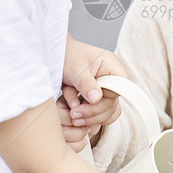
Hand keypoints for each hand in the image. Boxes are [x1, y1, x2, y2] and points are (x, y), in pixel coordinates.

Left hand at [58, 34, 126, 151]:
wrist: (55, 55)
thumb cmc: (67, 55)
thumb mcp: (76, 68)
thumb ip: (86, 83)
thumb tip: (96, 99)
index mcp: (113, 68)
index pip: (117, 91)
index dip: (103, 102)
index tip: (83, 106)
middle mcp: (112, 80)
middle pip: (111, 105)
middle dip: (92, 112)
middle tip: (73, 114)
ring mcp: (105, 90)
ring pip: (106, 113)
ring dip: (89, 117)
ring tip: (72, 116)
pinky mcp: (96, 98)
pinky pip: (97, 114)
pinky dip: (86, 116)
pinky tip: (73, 113)